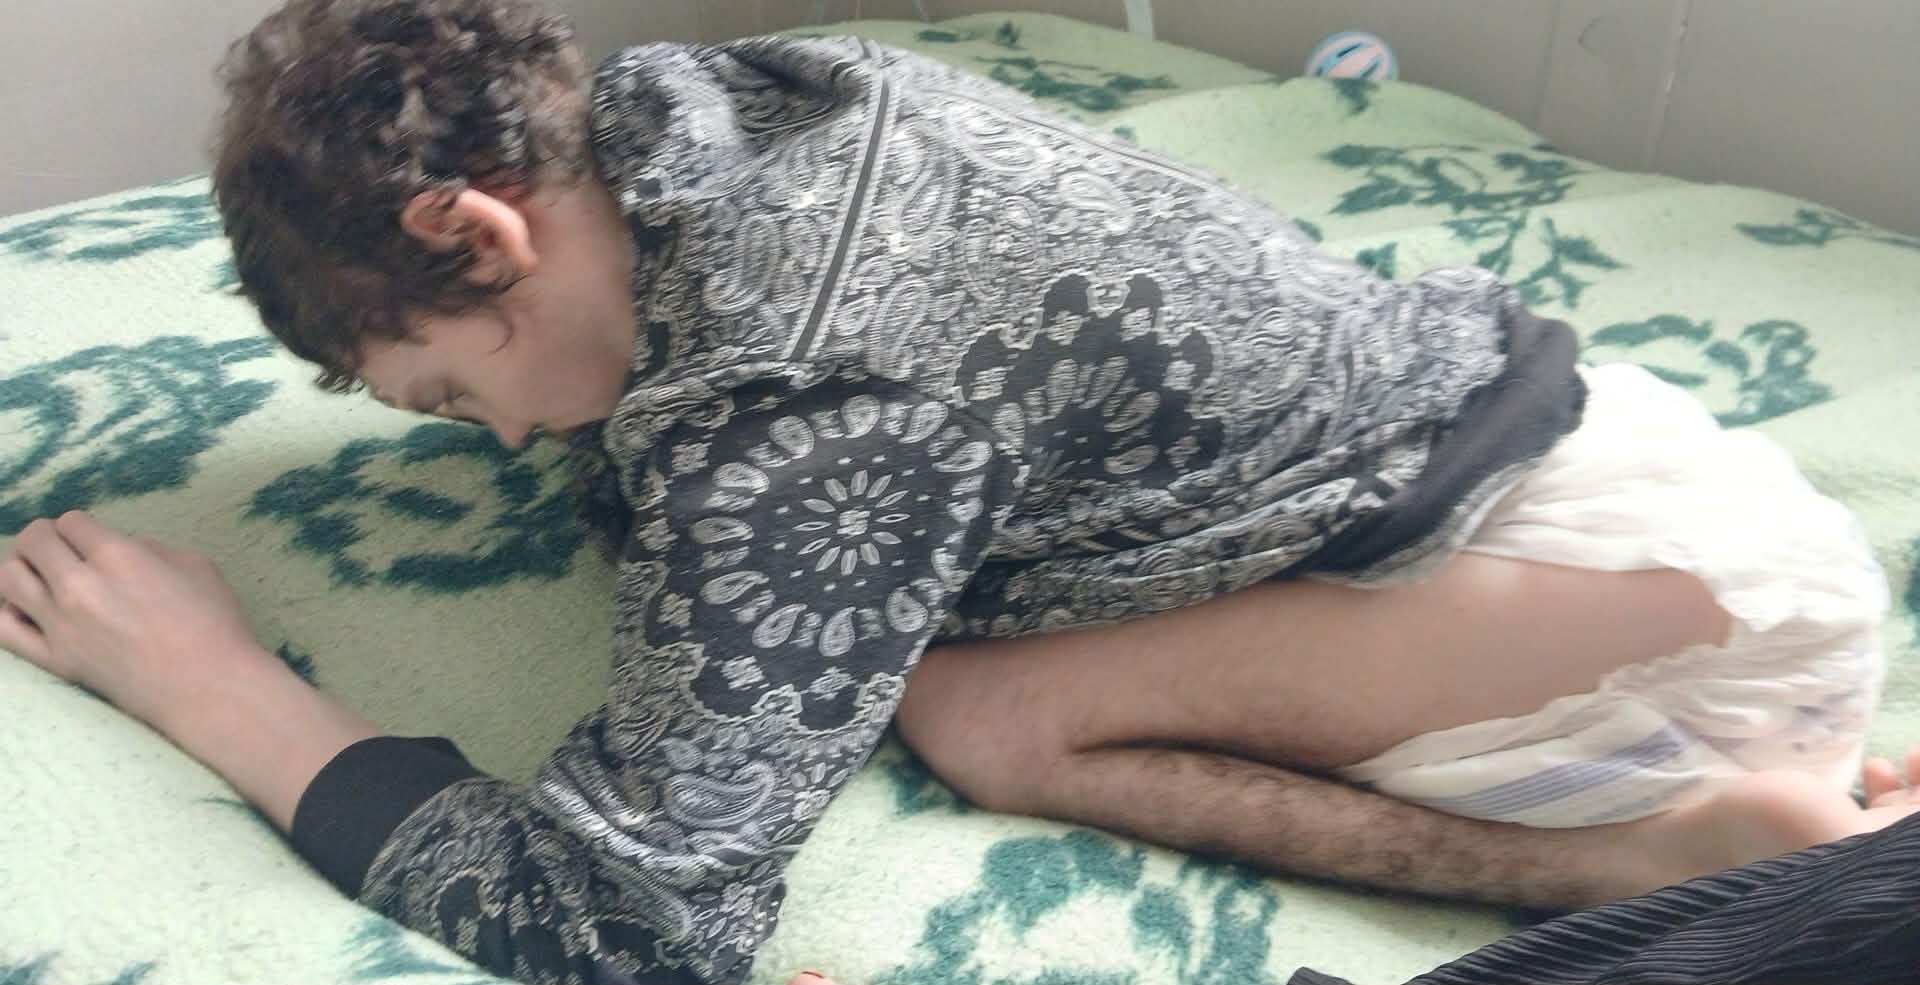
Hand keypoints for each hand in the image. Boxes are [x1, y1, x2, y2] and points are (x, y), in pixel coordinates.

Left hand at [0, 511, 265, 725]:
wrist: (208, 689)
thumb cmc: (215, 625)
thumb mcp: (196, 566)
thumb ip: (149, 549)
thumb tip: (120, 550)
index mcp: (118, 555)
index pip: (71, 522)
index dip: (82, 527)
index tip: (93, 540)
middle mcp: (80, 585)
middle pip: (32, 541)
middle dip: (45, 538)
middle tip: (62, 552)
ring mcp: (61, 624)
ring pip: (7, 578)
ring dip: (23, 569)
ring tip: (42, 579)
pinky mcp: (55, 659)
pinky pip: (4, 629)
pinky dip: (9, 613)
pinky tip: (29, 613)